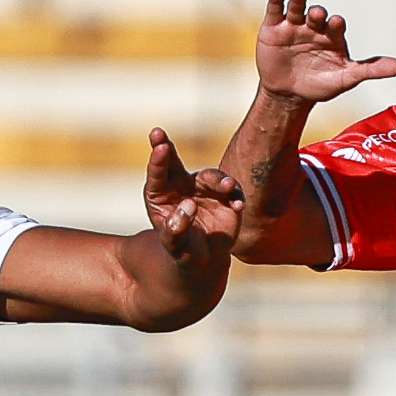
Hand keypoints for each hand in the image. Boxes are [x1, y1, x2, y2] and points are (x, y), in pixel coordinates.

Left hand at [141, 129, 243, 266]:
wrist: (206, 259)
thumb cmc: (183, 250)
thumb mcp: (175, 246)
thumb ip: (176, 229)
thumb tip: (188, 206)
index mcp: (162, 195)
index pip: (158, 175)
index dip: (158, 160)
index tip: (159, 147)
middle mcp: (182, 186)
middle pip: (174, 164)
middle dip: (167, 149)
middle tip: (159, 135)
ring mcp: (205, 189)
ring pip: (211, 177)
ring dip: (219, 180)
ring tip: (227, 186)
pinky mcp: (226, 196)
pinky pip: (233, 192)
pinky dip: (236, 197)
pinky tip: (238, 206)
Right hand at [255, 0, 395, 104]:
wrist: (289, 95)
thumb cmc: (320, 84)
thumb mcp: (346, 78)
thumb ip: (371, 70)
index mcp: (332, 36)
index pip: (336, 26)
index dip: (336, 24)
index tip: (336, 23)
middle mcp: (314, 27)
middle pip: (316, 15)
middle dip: (317, 13)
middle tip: (318, 13)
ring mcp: (294, 26)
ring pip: (297, 8)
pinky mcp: (274, 28)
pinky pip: (276, 11)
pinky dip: (277, 0)